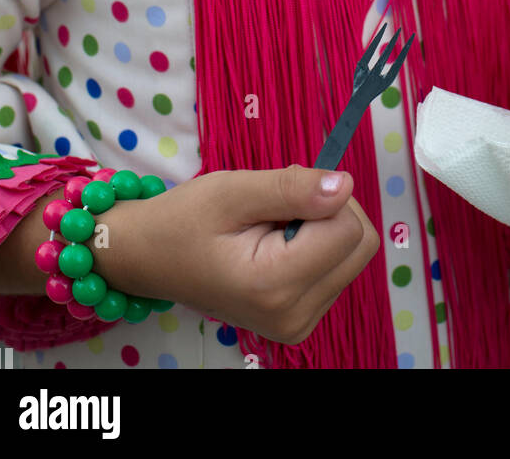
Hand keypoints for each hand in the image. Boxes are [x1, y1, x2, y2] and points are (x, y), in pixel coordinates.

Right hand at [107, 164, 379, 344]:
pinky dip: (315, 246)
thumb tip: (345, 184)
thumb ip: (292, 188)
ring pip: (352, 255)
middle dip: (327, 212)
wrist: (149, 259)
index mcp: (275, 286)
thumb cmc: (184, 220)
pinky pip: (337, 269)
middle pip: (360, 244)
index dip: (321, 198)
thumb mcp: (232, 190)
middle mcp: (294, 317)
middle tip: (275, 208)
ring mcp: (298, 326)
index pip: (348, 228)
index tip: (278, 196)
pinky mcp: (300, 322)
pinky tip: (274, 244)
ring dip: (321, 228)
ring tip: (270, 226)